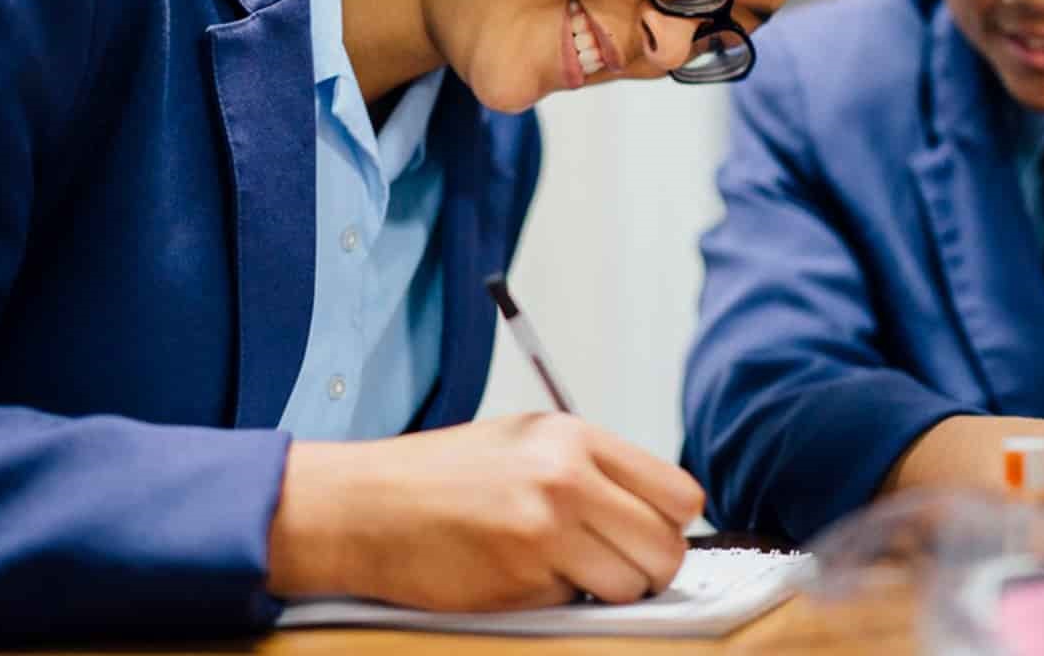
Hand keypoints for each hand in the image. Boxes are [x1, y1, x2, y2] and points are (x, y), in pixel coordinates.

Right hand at [268, 413, 704, 609]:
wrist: (364, 507)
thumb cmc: (440, 475)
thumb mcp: (526, 441)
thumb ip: (592, 467)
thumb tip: (658, 509)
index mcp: (574, 438)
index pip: (679, 494)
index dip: (672, 524)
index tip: (651, 533)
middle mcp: (566, 479)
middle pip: (666, 548)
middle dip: (649, 568)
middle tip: (615, 565)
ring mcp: (545, 532)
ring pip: (630, 586)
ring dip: (605, 590)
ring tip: (561, 570)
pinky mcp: (521, 582)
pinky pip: (575, 605)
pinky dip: (557, 601)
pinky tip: (518, 576)